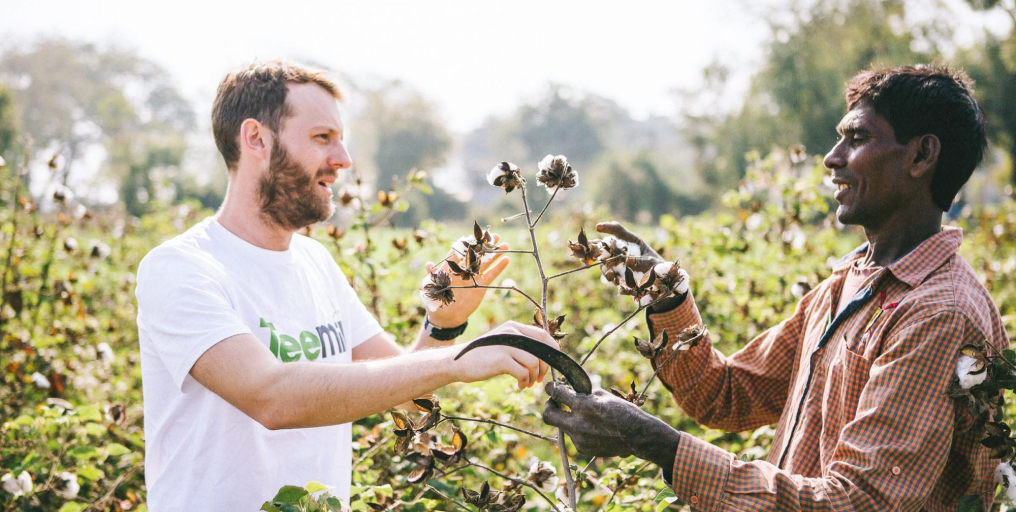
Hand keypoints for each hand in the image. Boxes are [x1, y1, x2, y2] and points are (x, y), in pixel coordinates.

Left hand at [425, 233, 509, 327]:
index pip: (459, 252)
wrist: (447, 317)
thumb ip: (432, 275)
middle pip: (476, 254)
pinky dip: (499, 268)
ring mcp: (474, 277)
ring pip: (486, 263)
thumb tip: (428, 265)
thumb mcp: (433, 287)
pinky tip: (506, 259)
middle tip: (494, 236)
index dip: (466, 244)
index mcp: (452, 267)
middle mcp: (464, 269)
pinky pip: (491, 275)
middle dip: (485, 245)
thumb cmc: (436, 301)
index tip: (473, 236)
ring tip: (505, 244)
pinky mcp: (481, 286)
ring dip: (495, 254)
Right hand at [449, 321, 557, 389]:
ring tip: (527, 384)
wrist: (457, 362)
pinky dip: (525, 382)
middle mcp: (512, 332)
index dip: (552, 350)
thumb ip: (519, 345)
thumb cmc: (481, 356)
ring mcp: (506, 345)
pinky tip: (520, 386)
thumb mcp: (502, 344)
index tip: (552, 364)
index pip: (543, 335)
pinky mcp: (501, 359)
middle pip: (542, 349)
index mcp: (514, 327)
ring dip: (534, 377)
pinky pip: (523, 372)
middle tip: (540, 379)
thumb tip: (542, 357)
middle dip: (545, 367)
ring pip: (534, 362)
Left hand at [542, 382, 680, 467]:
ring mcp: (579, 439)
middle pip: (548, 415)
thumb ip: (583, 393)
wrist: (638, 436)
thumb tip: (568, 390)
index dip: (551, 388)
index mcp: (583, 405)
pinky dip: (577, 430)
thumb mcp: (603, 396)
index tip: (550, 387)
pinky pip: (573, 436)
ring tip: (582, 416)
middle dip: (548, 406)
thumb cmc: (624, 411)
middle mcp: (578, 424)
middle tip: (554, 402)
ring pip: (561, 426)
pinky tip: (592, 428)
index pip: (556, 394)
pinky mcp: (583, 449)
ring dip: (567, 419)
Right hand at [596, 222, 688, 310]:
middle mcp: (623, 250)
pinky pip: (610, 275)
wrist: (661, 284)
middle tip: (587, 249)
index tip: (598, 227)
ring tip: (610, 276)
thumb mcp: (652, 263)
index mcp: (632, 241)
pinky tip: (616, 282)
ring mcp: (619, 262)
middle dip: (596, 247)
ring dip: (604, 267)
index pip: (618, 231)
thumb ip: (640, 262)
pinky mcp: (618, 274)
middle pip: (605, 246)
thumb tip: (627, 261)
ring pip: (605, 262)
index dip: (608, 227)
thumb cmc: (658, 268)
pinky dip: (610, 278)